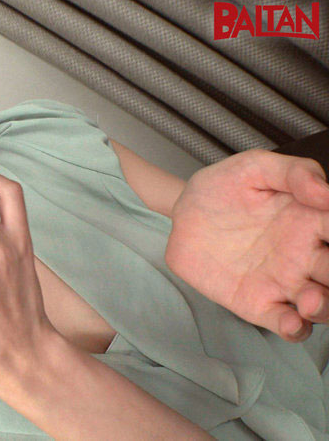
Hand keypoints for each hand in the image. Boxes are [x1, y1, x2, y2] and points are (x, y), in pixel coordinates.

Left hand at [165, 148, 328, 342]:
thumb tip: (328, 192)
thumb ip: (294, 173)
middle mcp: (306, 255)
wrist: (182, 213)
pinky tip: (291, 321)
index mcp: (313, 220)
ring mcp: (284, 282)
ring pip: (322, 305)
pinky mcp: (257, 303)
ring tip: (312, 300)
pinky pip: (286, 324)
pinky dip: (295, 328)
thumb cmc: (223, 188)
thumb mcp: (254, 168)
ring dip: (325, 307)